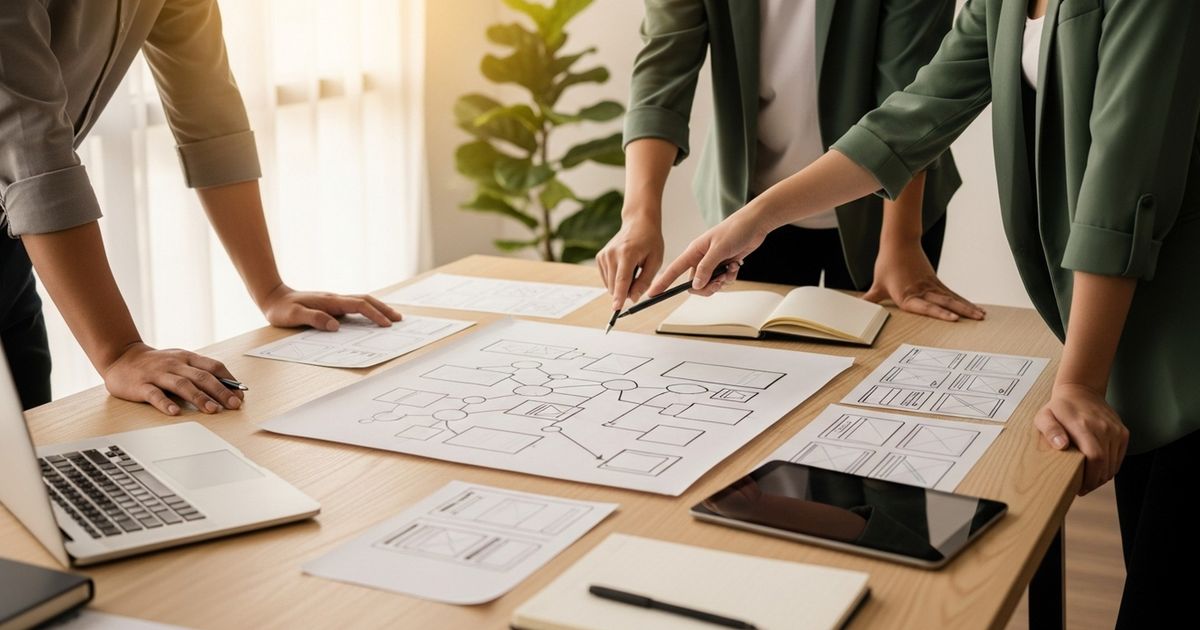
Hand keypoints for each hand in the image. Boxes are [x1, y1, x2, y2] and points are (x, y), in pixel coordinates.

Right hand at [102, 343, 243, 415]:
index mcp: (187, 358)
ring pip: (182, 385)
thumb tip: (227, 388)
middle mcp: (175, 364)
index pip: (213, 367)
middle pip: (202, 377)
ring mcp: (158, 374)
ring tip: (212, 410)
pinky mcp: (141, 385)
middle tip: (234, 405)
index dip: (229, 381)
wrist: (121, 357)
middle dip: (220, 391)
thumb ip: (199, 372)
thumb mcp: (180, 361)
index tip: (240, 395)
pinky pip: (155, 395)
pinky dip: (165, 403)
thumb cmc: (157, 363)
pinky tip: (175, 412)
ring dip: (199, 398)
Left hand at [259, 284, 401, 329]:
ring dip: (379, 308)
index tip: (386, 324)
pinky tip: (371, 316)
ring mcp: (334, 301)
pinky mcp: (332, 304)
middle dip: (384, 309)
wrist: (273, 297)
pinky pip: (355, 305)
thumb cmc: (281, 309)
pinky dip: (368, 309)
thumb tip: (336, 326)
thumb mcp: (293, 316)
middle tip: (399, 319)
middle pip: (366, 300)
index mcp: (330, 301)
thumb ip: (314, 319)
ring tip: (392, 317)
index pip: (359, 306)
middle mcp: (335, 299)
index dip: (374, 314)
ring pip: (362, 301)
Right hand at [597, 215, 664, 309]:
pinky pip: (607, 278)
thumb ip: (645, 281)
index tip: (616, 309)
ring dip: (621, 285)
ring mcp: (603, 255)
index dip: (620, 296)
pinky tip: (625, 267)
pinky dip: (616, 279)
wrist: (638, 223)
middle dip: (626, 291)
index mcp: (627, 253)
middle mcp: (612, 254)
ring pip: (610, 284)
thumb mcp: (655, 261)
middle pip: (615, 285)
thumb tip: (634, 298)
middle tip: (639, 280)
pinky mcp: (600, 257)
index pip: (622, 279)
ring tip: (633, 268)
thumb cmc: (650, 241)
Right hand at [647, 212, 764, 295]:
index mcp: (694, 251)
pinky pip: (721, 281)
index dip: (662, 282)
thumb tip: (695, 285)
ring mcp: (712, 263)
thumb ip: (706, 268)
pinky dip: (729, 278)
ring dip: (720, 282)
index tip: (653, 294)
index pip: (674, 270)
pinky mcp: (723, 266)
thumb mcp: (719, 249)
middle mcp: (700, 258)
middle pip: (694, 284)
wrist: (755, 224)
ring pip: (709, 284)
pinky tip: (735, 266)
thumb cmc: (735, 230)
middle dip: (707, 287)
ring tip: (729, 270)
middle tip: (718, 281)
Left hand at [863, 242, 984, 320]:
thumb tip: (859, 308)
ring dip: (967, 308)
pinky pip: (952, 294)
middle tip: (976, 320)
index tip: (953, 319)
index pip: (924, 307)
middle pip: (944, 302)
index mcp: (907, 295)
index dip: (939, 313)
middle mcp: (922, 291)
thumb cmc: (887, 264)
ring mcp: (931, 286)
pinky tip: (975, 309)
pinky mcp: (936, 282)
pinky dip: (963, 301)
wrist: (899, 242)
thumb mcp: (877, 284)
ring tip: (981, 317)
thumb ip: (871, 300)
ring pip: (952, 299)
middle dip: (961, 312)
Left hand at [1035, 383, 1129, 494]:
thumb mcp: (1044, 416)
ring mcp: (1115, 430)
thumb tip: (1061, 445)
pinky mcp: (1123, 432)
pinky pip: (1119, 457)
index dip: (1089, 477)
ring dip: (1102, 477)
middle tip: (1082, 488)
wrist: (1081, 390)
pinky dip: (1110, 467)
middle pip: (1106, 465)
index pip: (1095, 457)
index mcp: (1083, 425)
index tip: (1079, 488)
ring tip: (1089, 481)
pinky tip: (1098, 470)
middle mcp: (1103, 428)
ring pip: (1114, 464)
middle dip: (1095, 482)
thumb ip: (1050, 430)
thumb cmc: (1059, 408)